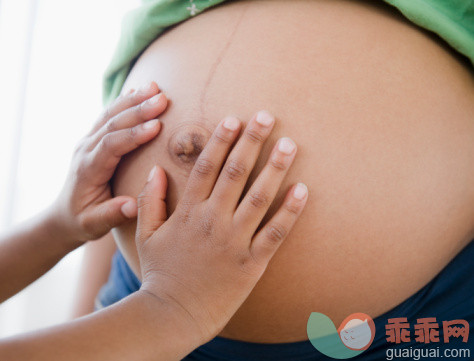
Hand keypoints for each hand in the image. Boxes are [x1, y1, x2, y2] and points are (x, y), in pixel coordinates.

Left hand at [50, 82, 167, 245]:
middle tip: (163, 98)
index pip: (111, 146)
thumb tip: (132, 207)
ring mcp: (88, 141)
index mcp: (88, 169)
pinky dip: (124, 101)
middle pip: (112, 124)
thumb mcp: (94, 225)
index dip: (133, 134)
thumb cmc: (82, 221)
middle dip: (138, 109)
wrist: (64, 214)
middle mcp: (86, 150)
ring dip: (133, 99)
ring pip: (110, 114)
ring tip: (155, 87)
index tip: (157, 125)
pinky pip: (108, 115)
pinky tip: (139, 90)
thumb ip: (111, 215)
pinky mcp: (94, 138)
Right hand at [135, 110, 307, 342]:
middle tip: (266, 116)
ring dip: (275, 168)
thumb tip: (155, 170)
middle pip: (235, 173)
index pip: (206, 167)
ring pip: (259, 197)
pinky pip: (275, 233)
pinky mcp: (252, 263)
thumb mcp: (146, 235)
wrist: (172, 316)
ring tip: (289, 144)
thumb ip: (149, 201)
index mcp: (187, 212)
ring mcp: (234, 241)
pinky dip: (290, 211)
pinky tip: (303, 189)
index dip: (220, 140)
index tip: (233, 119)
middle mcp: (212, 221)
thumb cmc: (160, 274)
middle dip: (251, 141)